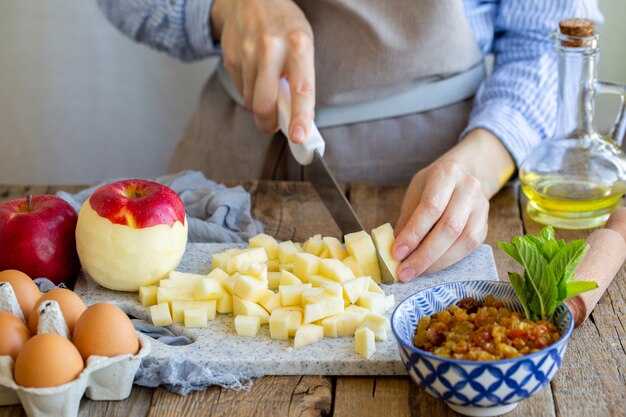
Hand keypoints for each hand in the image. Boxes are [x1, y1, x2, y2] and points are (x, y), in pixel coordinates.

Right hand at [211, 0, 314, 142]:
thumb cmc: (283, 24)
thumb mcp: (303, 44)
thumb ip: (302, 79)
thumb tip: (302, 118)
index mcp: (298, 45)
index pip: (301, 89)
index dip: (300, 117)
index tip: (299, 136)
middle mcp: (271, 49)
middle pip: (265, 104)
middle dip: (269, 123)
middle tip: (275, 125)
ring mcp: (247, 53)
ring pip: (251, 102)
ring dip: (260, 105)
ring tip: (267, 88)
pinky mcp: (231, 57)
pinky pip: (241, 90)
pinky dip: (249, 91)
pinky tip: (255, 74)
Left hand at [392, 161, 488, 280]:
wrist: (465, 174)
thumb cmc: (434, 185)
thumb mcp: (416, 191)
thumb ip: (407, 218)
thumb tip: (395, 249)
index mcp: (446, 174)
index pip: (430, 207)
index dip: (413, 233)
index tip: (397, 253)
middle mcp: (468, 188)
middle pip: (449, 227)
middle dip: (424, 254)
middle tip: (405, 271)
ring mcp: (481, 206)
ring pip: (462, 239)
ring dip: (436, 261)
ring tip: (416, 272)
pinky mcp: (485, 224)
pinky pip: (470, 247)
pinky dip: (448, 260)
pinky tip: (431, 267)